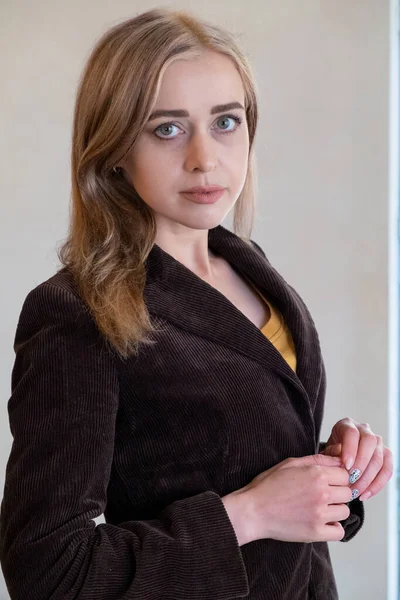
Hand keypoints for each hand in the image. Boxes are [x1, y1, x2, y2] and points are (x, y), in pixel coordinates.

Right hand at [235, 454, 351, 543]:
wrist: (253, 510)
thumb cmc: (268, 485)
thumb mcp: (291, 463)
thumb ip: (318, 459)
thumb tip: (340, 455)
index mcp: (316, 474)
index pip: (345, 474)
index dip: (337, 477)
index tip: (328, 481)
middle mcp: (322, 493)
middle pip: (348, 492)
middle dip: (338, 492)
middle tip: (323, 495)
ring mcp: (319, 514)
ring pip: (345, 511)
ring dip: (335, 510)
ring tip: (320, 508)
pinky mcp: (315, 532)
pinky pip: (339, 532)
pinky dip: (333, 528)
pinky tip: (322, 522)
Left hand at [321, 418, 392, 500]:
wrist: (335, 458)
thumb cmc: (329, 455)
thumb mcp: (325, 452)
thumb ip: (331, 456)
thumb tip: (342, 463)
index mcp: (347, 425)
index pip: (352, 433)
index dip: (351, 450)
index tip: (346, 466)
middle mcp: (364, 430)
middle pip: (370, 443)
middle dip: (361, 465)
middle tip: (352, 481)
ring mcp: (377, 442)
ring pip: (380, 458)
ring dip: (369, 478)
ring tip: (356, 491)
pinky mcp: (385, 455)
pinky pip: (387, 470)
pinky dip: (377, 484)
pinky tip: (366, 494)